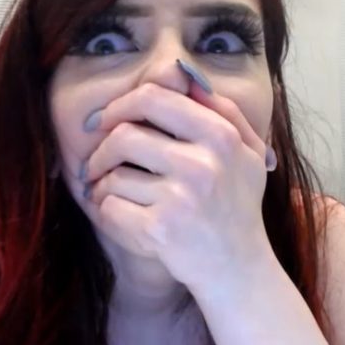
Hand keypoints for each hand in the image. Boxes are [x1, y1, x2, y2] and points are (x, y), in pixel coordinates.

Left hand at [81, 81, 274, 290]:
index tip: (107, 121)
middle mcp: (203, 164)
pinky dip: (106, 213)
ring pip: (112, 176)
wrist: (237, 268)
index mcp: (221, 137)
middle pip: (123, 135)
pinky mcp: (160, 231)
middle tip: (97, 164)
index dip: (120, 105)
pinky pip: (109, 208)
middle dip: (101, 150)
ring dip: (104, 186)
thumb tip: (183, 76)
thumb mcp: (247, 152)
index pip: (153, 98)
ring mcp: (180, 199)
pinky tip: (121, 217)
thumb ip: (223, 110)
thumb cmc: (237, 205)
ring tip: (116, 195)